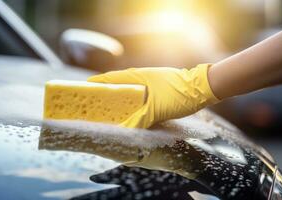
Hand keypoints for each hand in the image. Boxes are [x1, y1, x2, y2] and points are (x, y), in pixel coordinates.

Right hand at [88, 64, 218, 127]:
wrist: (200, 89)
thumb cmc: (178, 93)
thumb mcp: (156, 109)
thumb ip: (139, 120)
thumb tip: (124, 132)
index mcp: (135, 76)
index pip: (108, 79)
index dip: (94, 85)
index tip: (81, 92)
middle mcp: (139, 79)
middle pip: (116, 87)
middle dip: (104, 96)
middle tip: (92, 108)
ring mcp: (147, 84)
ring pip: (127, 93)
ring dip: (118, 102)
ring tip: (107, 114)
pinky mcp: (155, 92)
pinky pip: (137, 99)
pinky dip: (130, 106)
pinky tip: (128, 116)